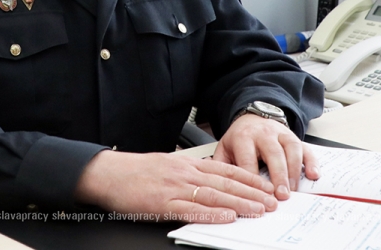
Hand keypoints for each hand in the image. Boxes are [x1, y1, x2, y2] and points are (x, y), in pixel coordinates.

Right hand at [74, 150, 277, 222]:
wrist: (107, 173)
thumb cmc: (134, 171)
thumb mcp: (166, 164)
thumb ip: (188, 171)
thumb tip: (210, 179)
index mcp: (186, 164)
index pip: (226, 170)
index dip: (249, 179)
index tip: (266, 187)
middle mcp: (184, 173)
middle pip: (225, 182)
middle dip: (252, 193)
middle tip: (272, 201)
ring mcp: (174, 188)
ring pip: (214, 195)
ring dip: (239, 203)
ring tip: (258, 211)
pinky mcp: (162, 204)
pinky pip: (191, 209)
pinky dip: (211, 213)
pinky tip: (227, 217)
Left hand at [212, 114, 318, 199]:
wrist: (252, 116)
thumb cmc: (240, 138)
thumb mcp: (224, 147)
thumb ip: (220, 164)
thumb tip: (214, 184)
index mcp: (243, 137)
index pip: (247, 159)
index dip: (252, 179)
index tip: (256, 196)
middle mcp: (264, 133)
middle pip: (273, 153)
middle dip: (278, 176)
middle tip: (281, 196)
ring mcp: (281, 134)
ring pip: (291, 149)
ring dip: (294, 171)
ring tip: (293, 190)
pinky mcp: (294, 137)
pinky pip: (306, 147)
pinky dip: (312, 162)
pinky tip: (314, 175)